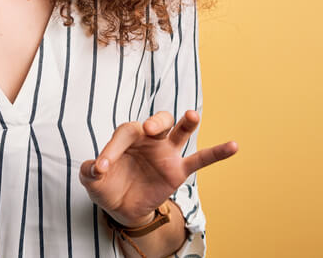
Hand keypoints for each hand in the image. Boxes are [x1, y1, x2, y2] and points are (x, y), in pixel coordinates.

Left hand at [79, 110, 237, 226]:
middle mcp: (149, 139)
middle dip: (156, 122)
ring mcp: (166, 153)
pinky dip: (217, 153)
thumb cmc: (106, 185)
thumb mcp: (91, 180)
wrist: (120, 206)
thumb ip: (89, 171)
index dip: (111, 149)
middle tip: (151, 130)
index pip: (124, 134)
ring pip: (180, 132)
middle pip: (158, 121)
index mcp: (127, 136)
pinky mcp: (179, 170)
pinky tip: (234, 145)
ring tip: (192, 115)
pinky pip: (201, 159)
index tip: (101, 168)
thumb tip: (95, 167)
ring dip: (186, 123)